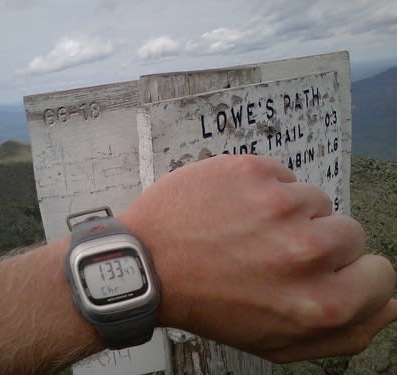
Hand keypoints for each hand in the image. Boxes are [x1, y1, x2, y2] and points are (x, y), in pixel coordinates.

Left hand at [119, 155, 395, 361]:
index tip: (321, 270)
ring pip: (314, 201)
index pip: (380, 274)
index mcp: (321, 303)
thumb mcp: (277, 340)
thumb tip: (388, 305)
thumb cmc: (209, 304)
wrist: (148, 265)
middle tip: (269, 252)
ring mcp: (281, 205)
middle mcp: (309, 252)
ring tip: (245, 230)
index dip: (349, 272)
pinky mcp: (253, 171)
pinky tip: (233, 208)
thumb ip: (343, 332)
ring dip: (286, 214)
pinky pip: (282, 176)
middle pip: (350, 232)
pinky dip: (262, 190)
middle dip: (316, 242)